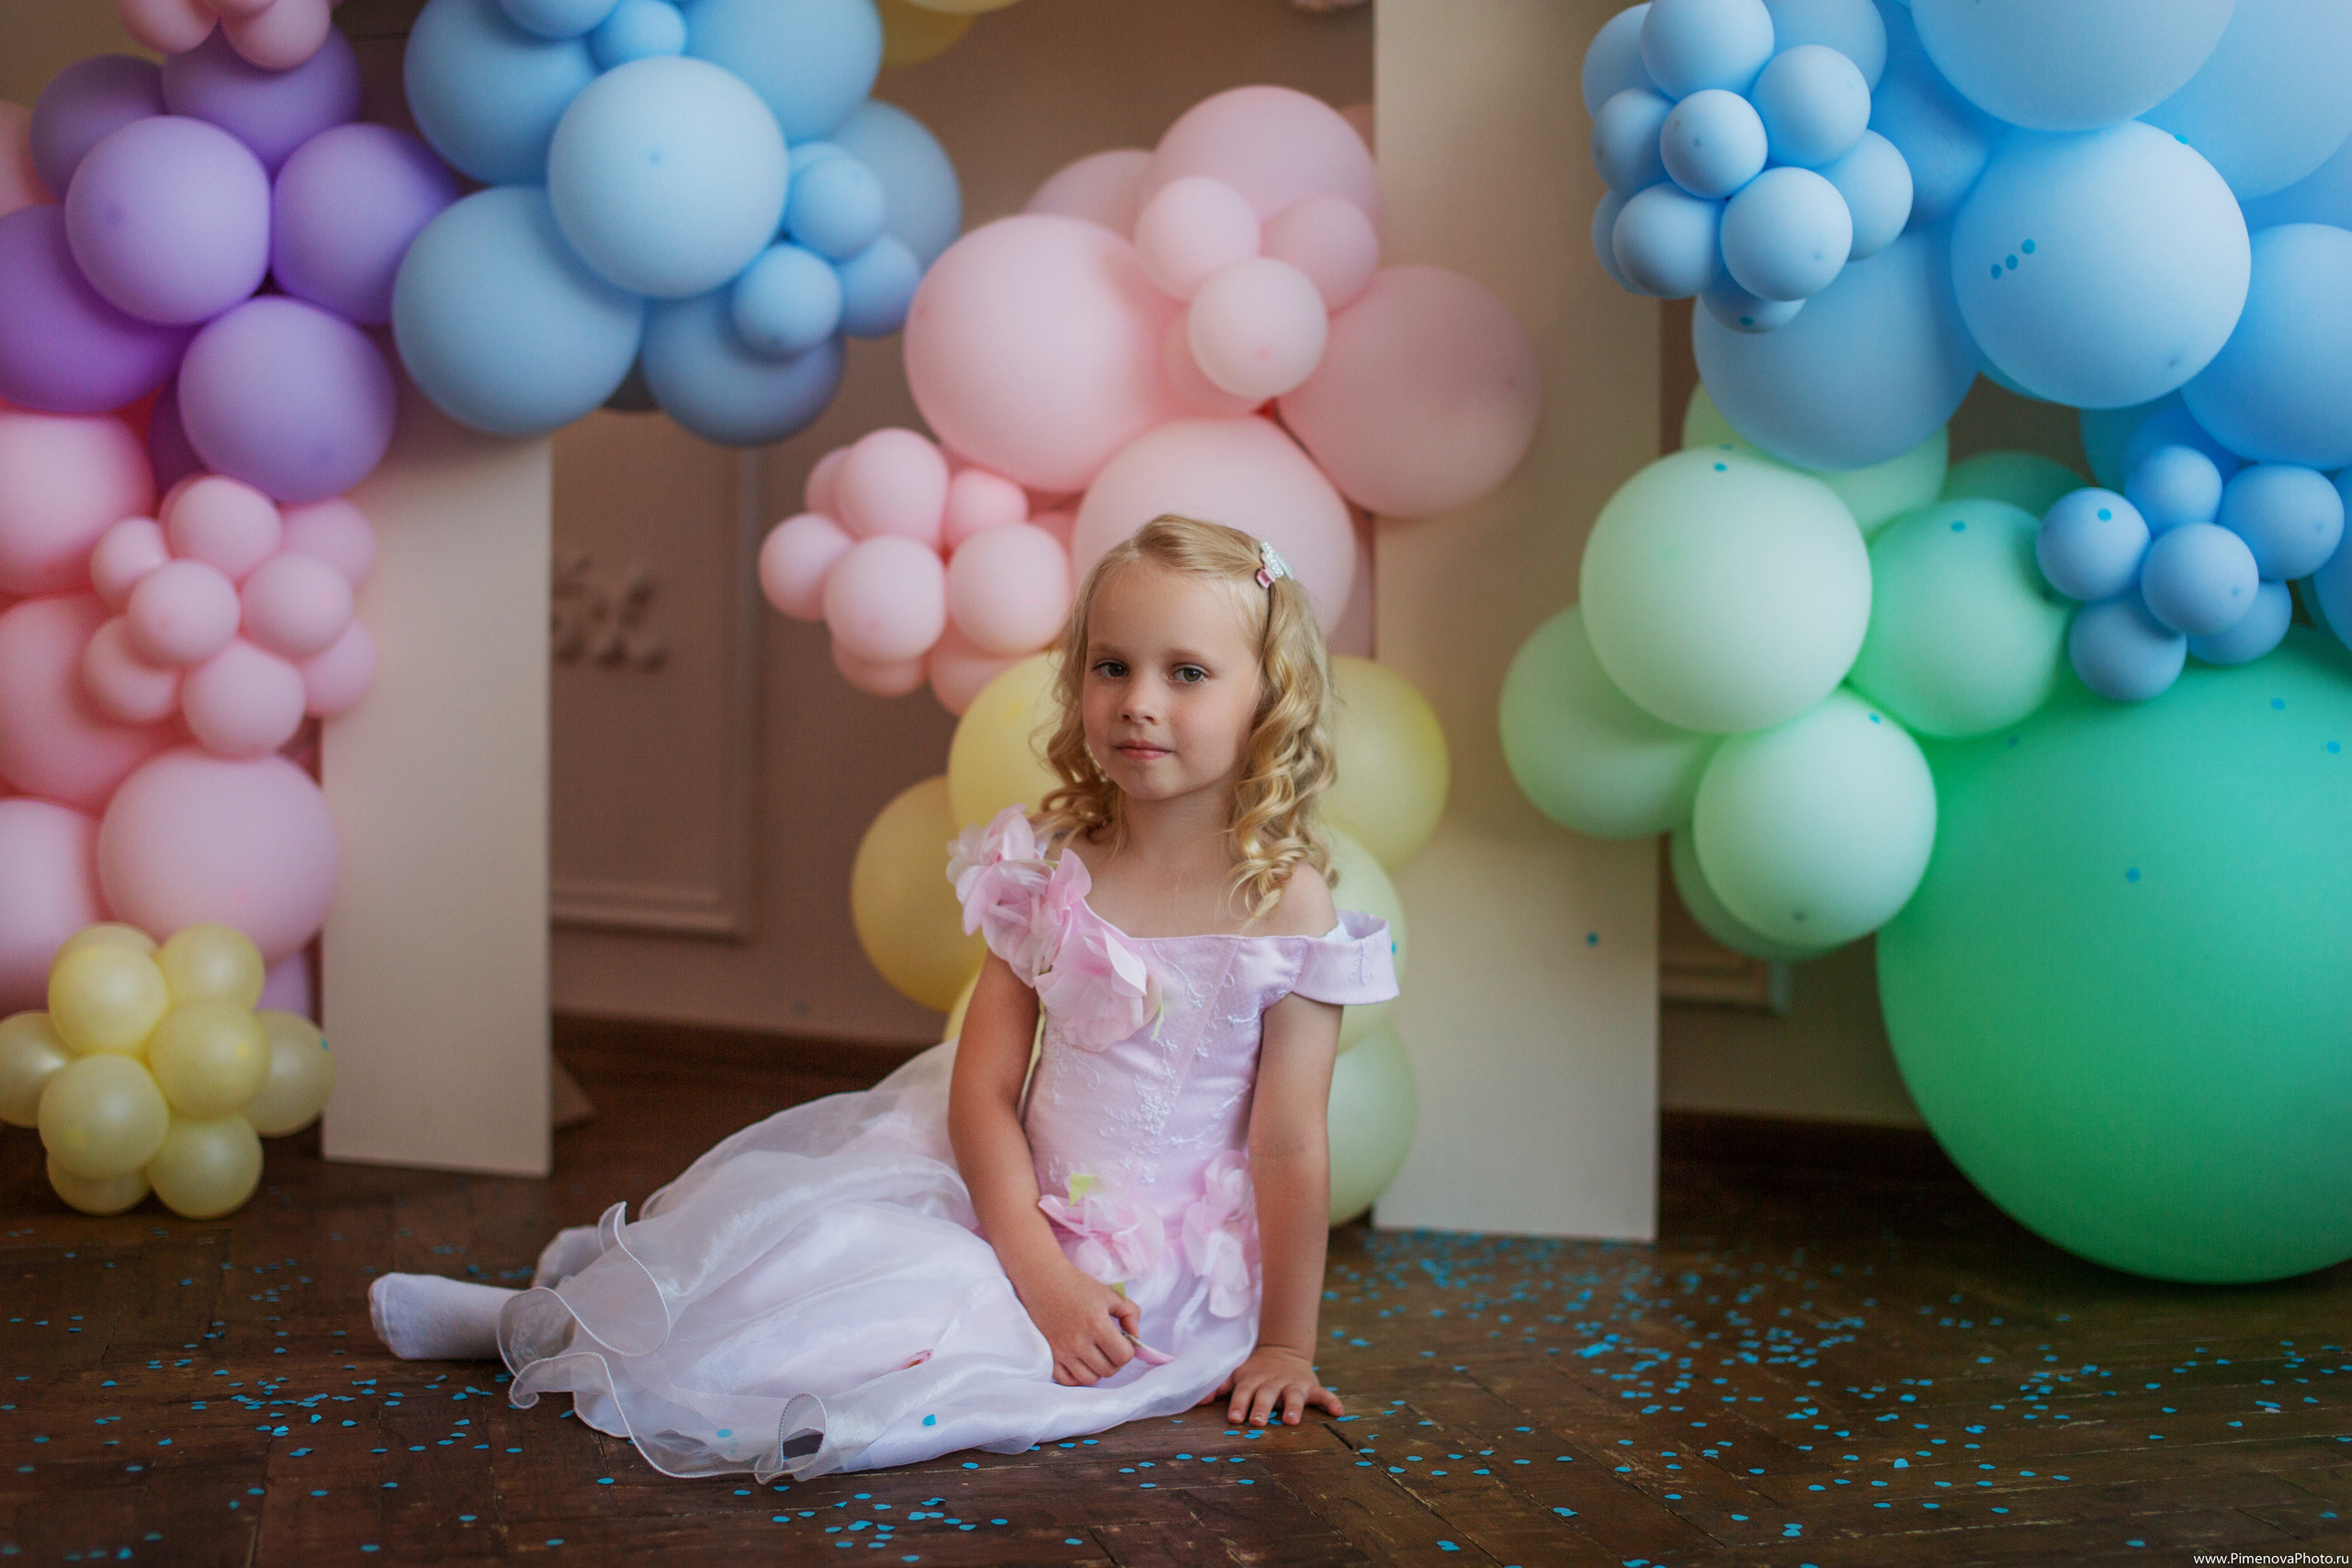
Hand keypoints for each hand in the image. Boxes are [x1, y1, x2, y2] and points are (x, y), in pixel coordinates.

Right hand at [1014, 1262, 1140, 1386]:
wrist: (1044, 1282)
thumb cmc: (1079, 1285)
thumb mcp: (1110, 1294)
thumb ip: (1131, 1314)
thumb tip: (1135, 1336)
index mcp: (1098, 1325)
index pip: (1123, 1356)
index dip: (1128, 1350)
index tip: (1123, 1340)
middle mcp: (1080, 1342)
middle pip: (1108, 1370)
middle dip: (1115, 1361)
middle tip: (1111, 1348)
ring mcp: (1063, 1351)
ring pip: (1090, 1379)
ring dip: (1098, 1370)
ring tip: (1096, 1356)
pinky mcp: (1050, 1355)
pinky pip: (1067, 1380)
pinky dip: (1077, 1376)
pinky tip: (1080, 1363)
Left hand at [1201, 1345, 1343, 1426]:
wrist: (1282, 1352)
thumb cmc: (1253, 1372)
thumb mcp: (1235, 1375)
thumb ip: (1218, 1388)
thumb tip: (1198, 1402)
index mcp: (1252, 1381)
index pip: (1243, 1392)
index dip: (1238, 1404)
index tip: (1234, 1418)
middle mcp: (1272, 1382)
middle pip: (1266, 1395)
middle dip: (1262, 1408)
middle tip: (1258, 1422)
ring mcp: (1292, 1384)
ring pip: (1294, 1396)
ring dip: (1293, 1407)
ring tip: (1292, 1421)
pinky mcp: (1310, 1386)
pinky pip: (1323, 1395)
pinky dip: (1331, 1402)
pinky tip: (1339, 1413)